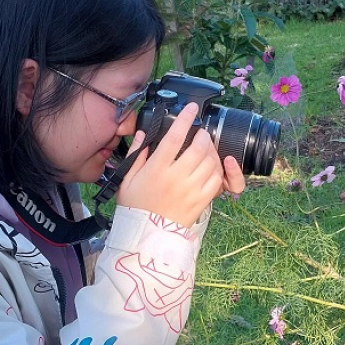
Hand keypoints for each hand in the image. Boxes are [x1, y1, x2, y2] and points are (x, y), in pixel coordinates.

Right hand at [116, 103, 244, 227]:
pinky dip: (216, 171)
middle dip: (203, 136)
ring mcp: (190, 189)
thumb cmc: (135, 207)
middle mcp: (175, 177)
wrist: (146, 236)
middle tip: (201, 134)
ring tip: (206, 150)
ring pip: (210, 162)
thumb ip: (136, 154)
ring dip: (211, 152)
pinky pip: (216, 180)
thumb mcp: (127, 179)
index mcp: (156, 169)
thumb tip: (144, 134)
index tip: (192, 108)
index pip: (174, 137)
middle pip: (198, 147)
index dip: (185, 119)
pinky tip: (210, 168)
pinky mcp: (200, 201)